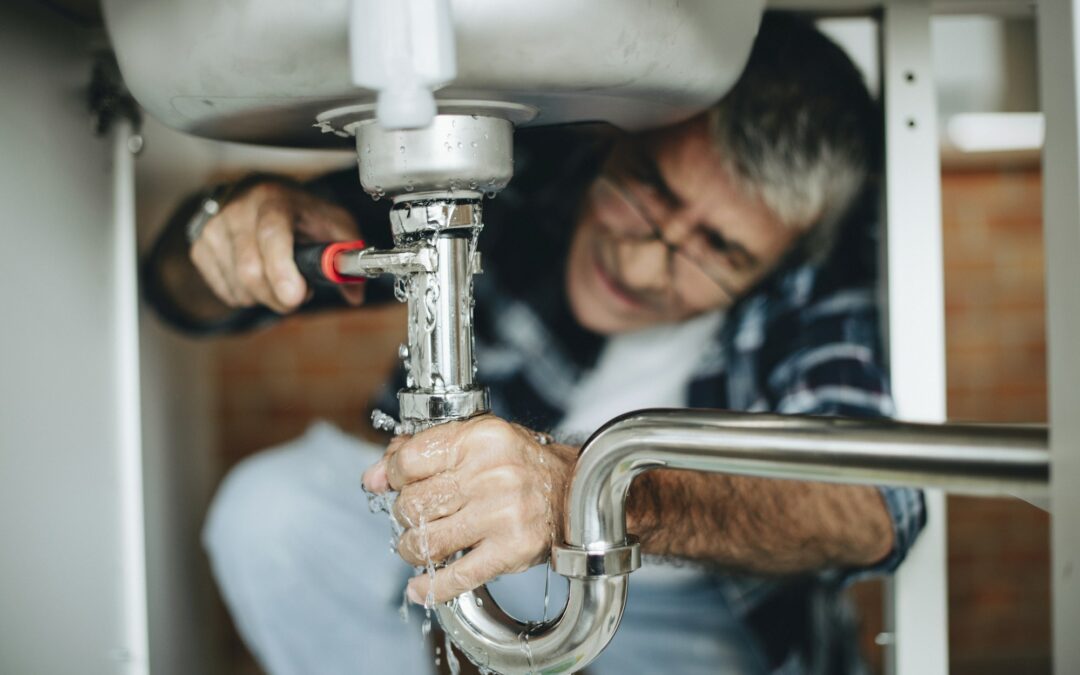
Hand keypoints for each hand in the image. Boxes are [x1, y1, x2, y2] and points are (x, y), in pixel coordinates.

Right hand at [190, 180, 364, 312]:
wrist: (261, 195)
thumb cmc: (301, 213)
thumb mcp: (333, 224)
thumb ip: (348, 255)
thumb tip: (355, 293)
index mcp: (274, 200)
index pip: (272, 235)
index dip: (281, 270)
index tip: (295, 296)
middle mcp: (239, 210)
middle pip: (251, 270)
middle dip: (279, 297)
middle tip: (298, 293)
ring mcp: (215, 228)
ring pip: (239, 287)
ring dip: (265, 297)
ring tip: (279, 279)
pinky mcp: (200, 247)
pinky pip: (226, 292)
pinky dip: (247, 296)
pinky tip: (259, 278)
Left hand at [362, 416, 576, 605]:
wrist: (574, 492)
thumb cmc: (520, 465)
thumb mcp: (475, 442)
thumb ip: (422, 452)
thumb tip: (373, 478)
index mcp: (480, 439)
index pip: (409, 460)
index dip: (391, 475)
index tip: (393, 483)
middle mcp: (491, 474)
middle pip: (413, 503)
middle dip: (405, 515)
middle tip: (417, 516)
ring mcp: (501, 514)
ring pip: (427, 540)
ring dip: (413, 548)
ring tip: (421, 544)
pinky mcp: (510, 550)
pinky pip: (457, 576)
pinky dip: (431, 587)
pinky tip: (419, 589)